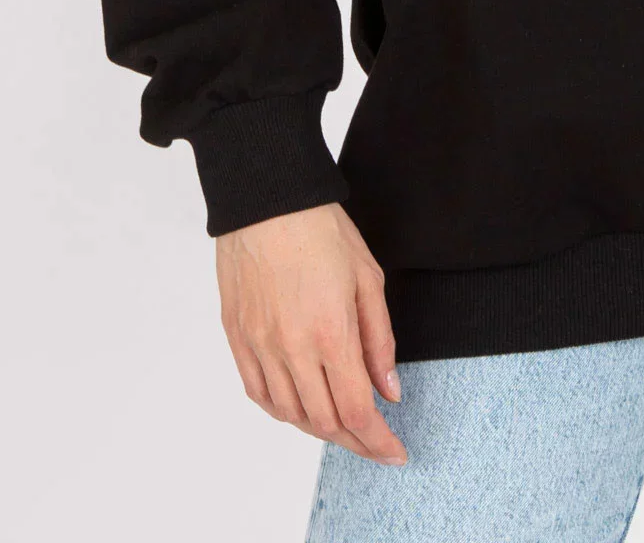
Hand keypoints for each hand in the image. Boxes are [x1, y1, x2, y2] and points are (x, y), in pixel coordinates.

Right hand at [215, 200, 407, 466]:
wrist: (267, 200)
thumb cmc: (321, 229)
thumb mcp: (368, 279)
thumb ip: (380, 340)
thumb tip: (389, 390)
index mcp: (331, 333)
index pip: (357, 411)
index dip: (378, 442)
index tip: (395, 453)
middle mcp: (292, 348)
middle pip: (324, 422)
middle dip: (355, 441)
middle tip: (375, 442)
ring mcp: (260, 346)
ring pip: (290, 414)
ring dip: (320, 428)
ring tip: (344, 423)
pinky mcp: (238, 339)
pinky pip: (259, 394)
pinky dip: (283, 411)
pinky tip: (301, 406)